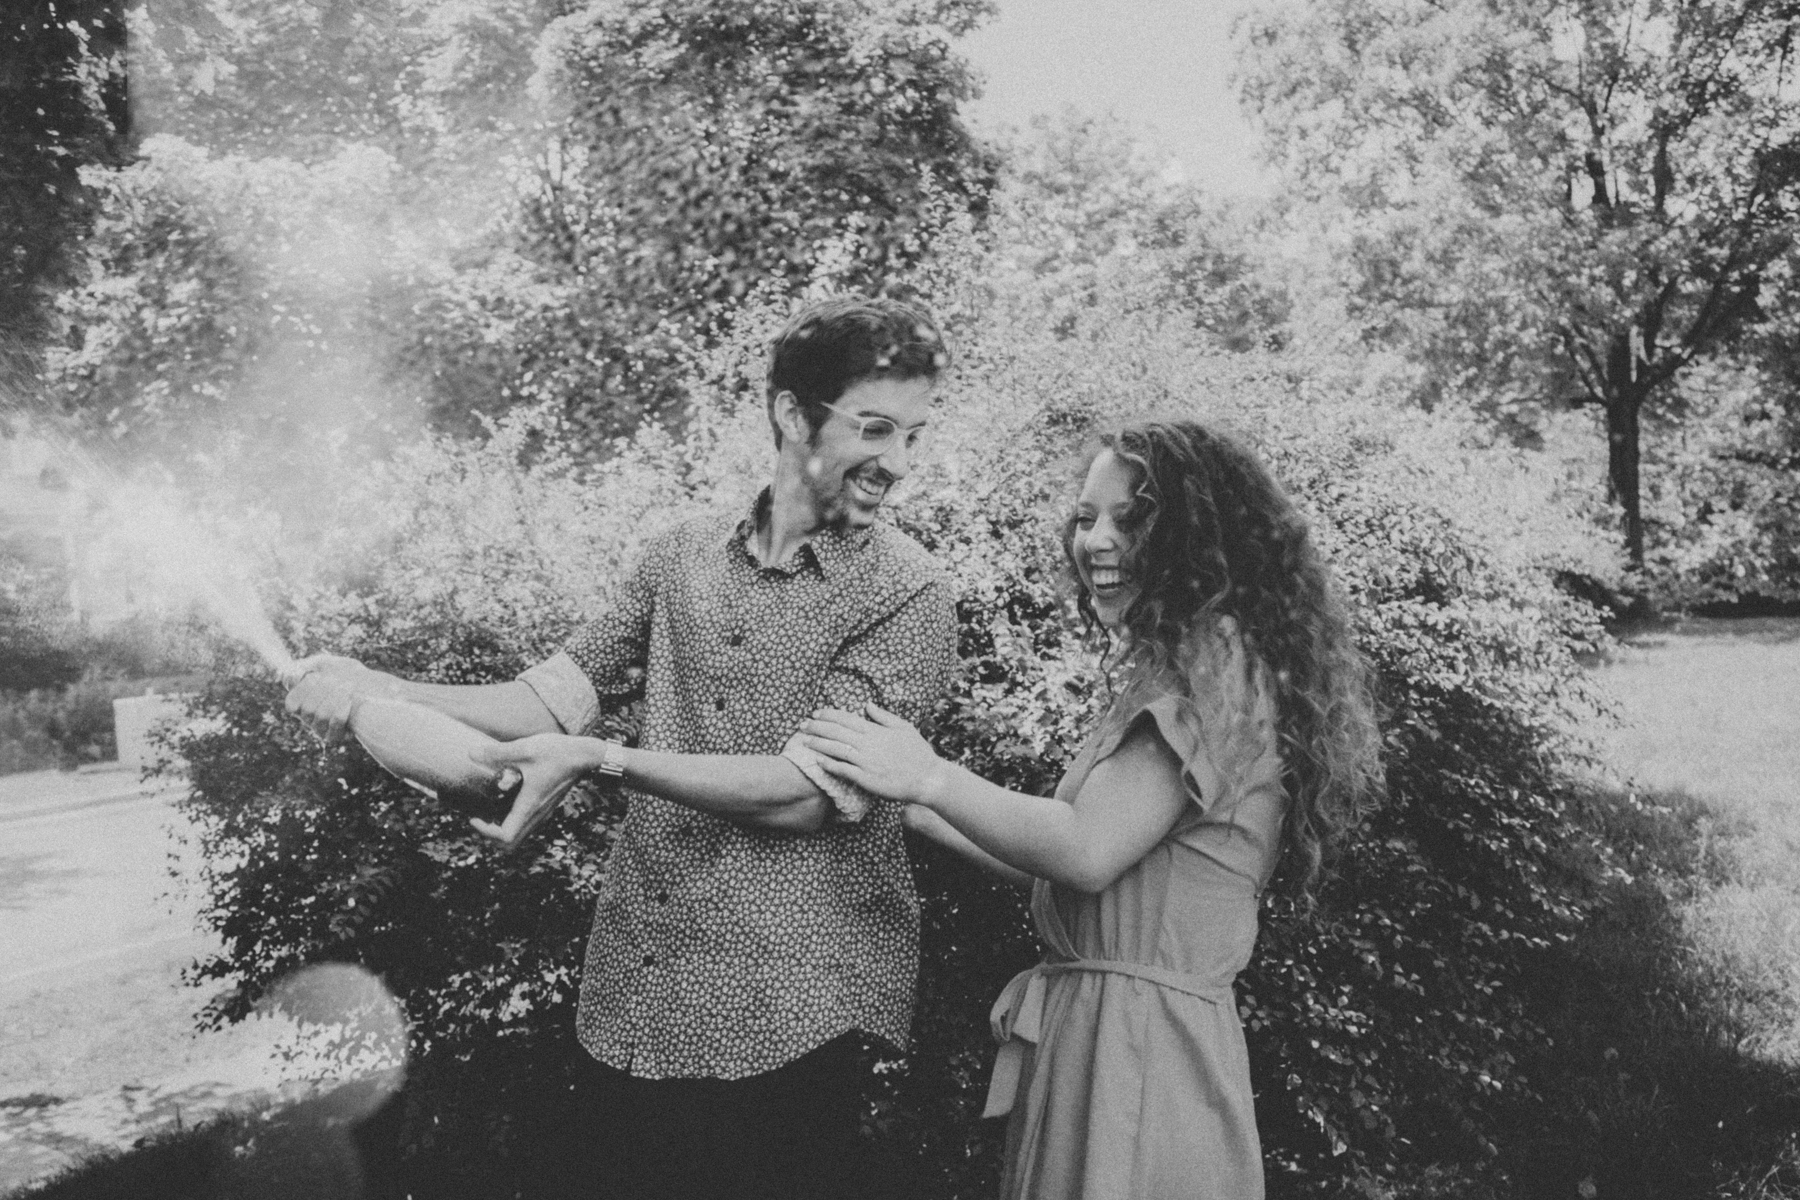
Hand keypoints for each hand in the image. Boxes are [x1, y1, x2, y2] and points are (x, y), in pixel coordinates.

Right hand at [283, 654, 397, 744]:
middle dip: (324, 691)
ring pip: (318, 715)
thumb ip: (305, 667)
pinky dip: (340, 711)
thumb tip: (287, 677)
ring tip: (348, 688)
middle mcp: (308, 718)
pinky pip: (333, 725)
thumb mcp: (326, 664)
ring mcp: (320, 729)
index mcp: (301, 702)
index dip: (303, 689)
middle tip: (340, 681)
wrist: (373, 687)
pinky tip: (349, 701)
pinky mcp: (334, 737)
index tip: (316, 676)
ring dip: (335, 698)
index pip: (292, 703)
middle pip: (307, 708)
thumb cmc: (347, 673)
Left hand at [467, 734, 602, 849]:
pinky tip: (504, 800)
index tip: (474, 817)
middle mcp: (537, 814)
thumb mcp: (525, 749)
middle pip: (511, 843)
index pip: (506, 836)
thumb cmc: (558, 752)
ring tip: (488, 811)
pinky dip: (510, 822)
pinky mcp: (545, 807)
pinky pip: (525, 825)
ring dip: (500, 829)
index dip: (485, 832)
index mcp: (530, 805)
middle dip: (490, 835)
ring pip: (518, 836)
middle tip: (479, 817)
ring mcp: (543, 813)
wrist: (586, 755)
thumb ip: (498, 752)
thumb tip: (471, 753)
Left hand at [799, 703, 947, 804]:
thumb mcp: (904, 727)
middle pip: (836, 732)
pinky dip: (830, 765)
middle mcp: (868, 744)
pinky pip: (843, 770)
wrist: (927, 778)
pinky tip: (818, 761)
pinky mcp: (866, 778)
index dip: (828, 715)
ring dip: (818, 744)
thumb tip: (867, 704)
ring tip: (805, 741)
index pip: (846, 718)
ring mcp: (866, 761)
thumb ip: (883, 716)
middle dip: (817, 727)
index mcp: (876, 731)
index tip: (815, 713)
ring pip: (836, 749)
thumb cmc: (918, 753)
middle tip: (802, 725)